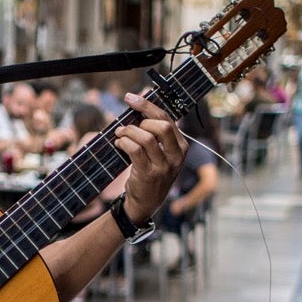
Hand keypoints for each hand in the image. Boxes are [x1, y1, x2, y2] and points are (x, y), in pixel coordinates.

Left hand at [113, 93, 187, 220]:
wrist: (146, 203)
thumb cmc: (151, 172)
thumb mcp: (160, 152)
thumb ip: (155, 130)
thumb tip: (142, 99)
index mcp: (182, 147)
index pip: (167, 119)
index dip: (148, 106)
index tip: (131, 98)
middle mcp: (176, 156)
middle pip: (161, 126)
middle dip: (140, 119)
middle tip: (127, 125)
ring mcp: (164, 166)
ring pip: (146, 137)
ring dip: (128, 132)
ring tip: (120, 134)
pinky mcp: (149, 174)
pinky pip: (135, 150)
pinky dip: (124, 143)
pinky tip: (119, 144)